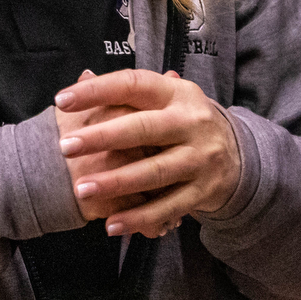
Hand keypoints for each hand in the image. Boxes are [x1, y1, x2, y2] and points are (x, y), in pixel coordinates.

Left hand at [54, 69, 242, 238]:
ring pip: (155, 171)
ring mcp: (200, 157)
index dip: (97, 91)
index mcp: (176, 93)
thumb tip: (83, 76)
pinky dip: (140, 217)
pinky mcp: (204, 190)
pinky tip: (112, 223)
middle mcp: (192, 122)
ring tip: (82, 189)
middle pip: (144, 129)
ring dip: (117, 182)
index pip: (134, 85)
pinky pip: (168, 207)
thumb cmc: (183, 122)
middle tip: (66, 147)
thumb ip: (125, 93)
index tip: (62, 100)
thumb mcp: (163, 99)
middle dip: (102, 138)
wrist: (237, 155)